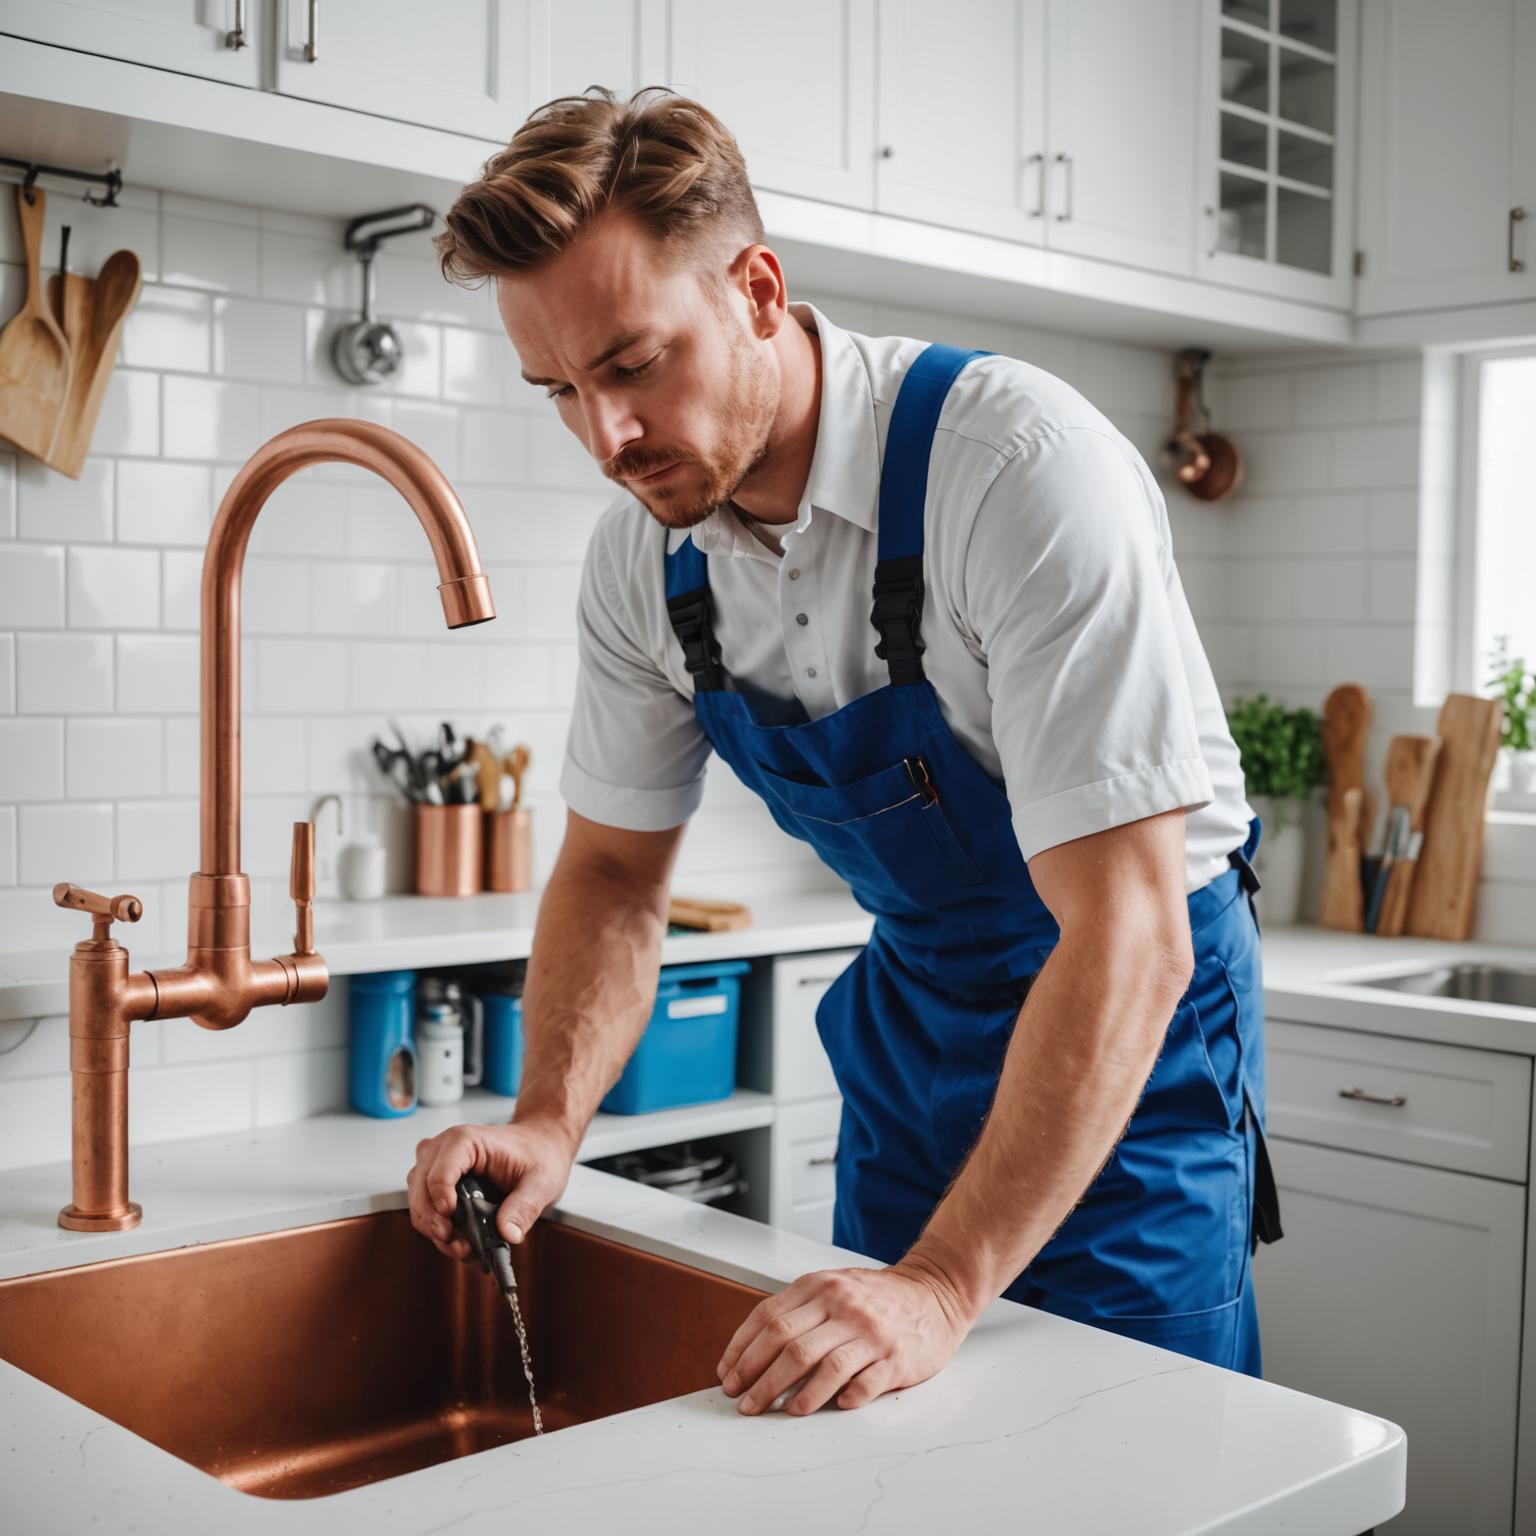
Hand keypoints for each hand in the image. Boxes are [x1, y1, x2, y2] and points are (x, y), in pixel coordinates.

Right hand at [405, 1119, 573, 1264]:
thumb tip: (508, 1234)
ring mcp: (437, 1164)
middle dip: (434, 1222)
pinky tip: (461, 1242)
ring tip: (463, 1248)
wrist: (540, 1146)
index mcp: (466, 1141)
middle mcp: (444, 1148)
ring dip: (435, 1229)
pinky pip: (427, 1207)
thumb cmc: (538, 1155)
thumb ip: (524, 1207)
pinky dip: (439, 1227)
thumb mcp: (541, 1182)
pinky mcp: (438, 1180)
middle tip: (459, 1245)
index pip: (439, 1172)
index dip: (441, 1201)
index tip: (451, 1226)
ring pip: (419, 1200)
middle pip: (420, 1188)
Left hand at [715, 1259, 971, 1415]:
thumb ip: (798, 1311)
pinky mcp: (896, 1356)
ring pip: (822, 1363)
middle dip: (758, 1377)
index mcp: (820, 1287)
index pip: (768, 1317)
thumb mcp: (833, 1287)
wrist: (935, 1292)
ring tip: (779, 1411)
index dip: (742, 1349)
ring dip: (794, 1393)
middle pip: (788, 1343)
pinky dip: (845, 1396)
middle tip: (744, 1402)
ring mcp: (869, 1331)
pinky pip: (865, 1381)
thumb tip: (751, 1351)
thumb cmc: (876, 1298)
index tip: (728, 1375)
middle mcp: (841, 1305)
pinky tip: (834, 1407)